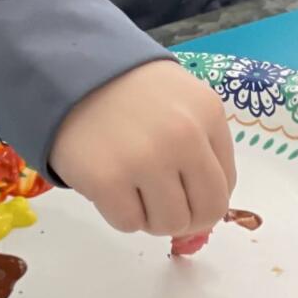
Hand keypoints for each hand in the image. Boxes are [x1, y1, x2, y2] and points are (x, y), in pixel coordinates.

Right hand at [49, 59, 236, 236]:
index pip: (225, 185)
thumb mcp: (182, 102)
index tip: (183, 191)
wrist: (71, 72)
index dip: (204, 197)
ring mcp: (145, 160)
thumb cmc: (131, 91)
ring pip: (169, 225)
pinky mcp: (107, 180)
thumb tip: (206, 211)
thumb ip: (203, 146)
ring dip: (152, 217)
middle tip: (161, 203)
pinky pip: (129, 224)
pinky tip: (110, 184)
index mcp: (208, 115)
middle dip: (186, 216)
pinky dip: (120, 213)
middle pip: (205, 212)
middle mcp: (184, 138)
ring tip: (133, 188)